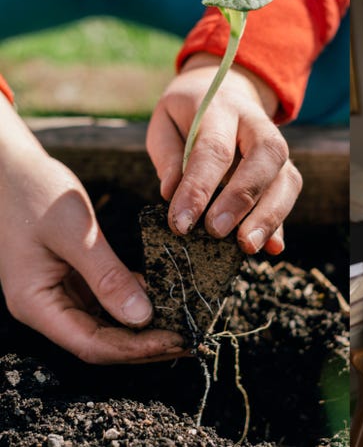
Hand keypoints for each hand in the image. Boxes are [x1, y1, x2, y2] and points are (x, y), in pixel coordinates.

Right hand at [0, 138, 184, 363]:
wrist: (14, 168)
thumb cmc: (37, 193)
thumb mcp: (77, 234)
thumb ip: (108, 276)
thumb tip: (142, 316)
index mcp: (36, 304)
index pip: (91, 344)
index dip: (135, 349)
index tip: (176, 340)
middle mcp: (46, 307)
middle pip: (101, 342)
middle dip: (145, 345)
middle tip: (190, 339)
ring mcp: (60, 295)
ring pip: (107, 325)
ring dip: (144, 328)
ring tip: (184, 325)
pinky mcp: (73, 280)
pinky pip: (108, 302)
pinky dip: (136, 303)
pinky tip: (164, 299)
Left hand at [146, 53, 301, 253]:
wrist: (227, 91)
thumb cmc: (188, 114)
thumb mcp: (165, 121)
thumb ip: (168, 155)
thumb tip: (171, 194)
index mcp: (221, 108)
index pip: (214, 149)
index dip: (198, 188)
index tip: (181, 224)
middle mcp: (257, 125)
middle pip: (265, 157)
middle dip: (243, 198)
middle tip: (217, 232)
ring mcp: (277, 147)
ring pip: (286, 178)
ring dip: (269, 216)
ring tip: (247, 246)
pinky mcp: (284, 169)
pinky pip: (288, 196)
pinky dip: (281, 224)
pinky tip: (273, 248)